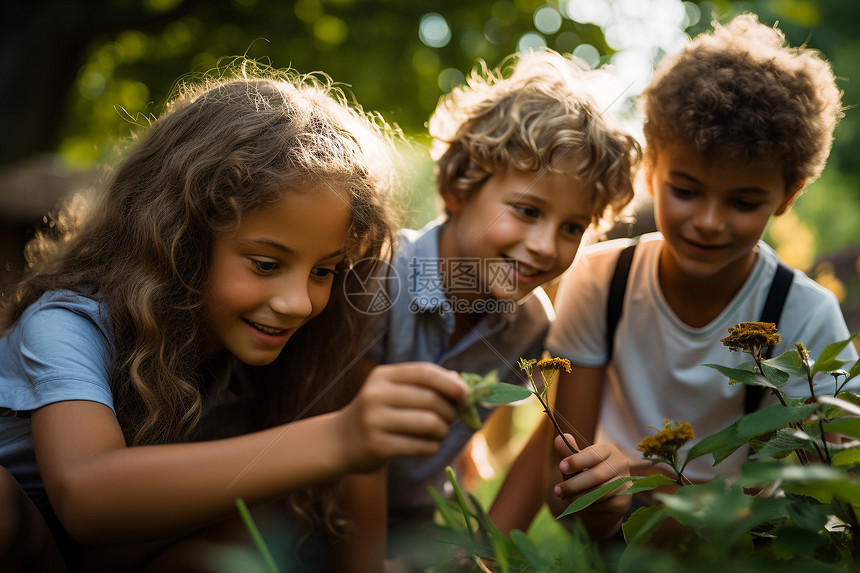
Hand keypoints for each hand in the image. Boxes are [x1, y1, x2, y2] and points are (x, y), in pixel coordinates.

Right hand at [337, 362, 466, 472]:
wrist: (339, 441)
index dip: (451, 383)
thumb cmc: (375, 414)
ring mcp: (374, 421)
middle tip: (451, 418)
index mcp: (382, 376)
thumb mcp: (391, 391)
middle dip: (450, 411)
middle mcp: (376, 395)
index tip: (465, 395)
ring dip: (443, 430)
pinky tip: (428, 445)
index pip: (425, 372)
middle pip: (431, 399)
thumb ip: (422, 384)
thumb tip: (460, 382)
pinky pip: (421, 446)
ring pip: (429, 424)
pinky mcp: (377, 447)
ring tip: (440, 432)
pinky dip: (433, 447)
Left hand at [550, 433, 631, 532]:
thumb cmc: (584, 477)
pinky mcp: (624, 501)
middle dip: (573, 484)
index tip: (561, 467)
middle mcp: (621, 464)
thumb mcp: (574, 465)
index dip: (576, 461)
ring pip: (599, 492)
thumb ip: (567, 453)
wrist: (598, 504)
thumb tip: (559, 439)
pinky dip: (587, 506)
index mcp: (608, 450)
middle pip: (596, 475)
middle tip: (557, 490)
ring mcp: (625, 483)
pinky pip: (603, 504)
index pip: (593, 455)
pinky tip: (577, 505)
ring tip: (564, 498)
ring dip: (577, 497)